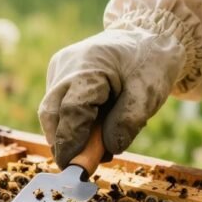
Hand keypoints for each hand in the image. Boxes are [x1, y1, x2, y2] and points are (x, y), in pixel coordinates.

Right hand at [38, 28, 185, 168]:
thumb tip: (109, 147)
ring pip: (52, 110)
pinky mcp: (61, 73)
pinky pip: (60, 103)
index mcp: (89, 67)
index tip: (75, 168)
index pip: (71, 112)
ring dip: (68, 133)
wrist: (147, 33)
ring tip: (95, 147)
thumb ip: (128, 121)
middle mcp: (67, 66)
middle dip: (62, 142)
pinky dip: (72, 121)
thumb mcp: (149, 93)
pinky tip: (94, 128)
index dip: (71, 142)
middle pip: (52, 112)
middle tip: (79, 166)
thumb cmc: (150, 62)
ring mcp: (61, 68)